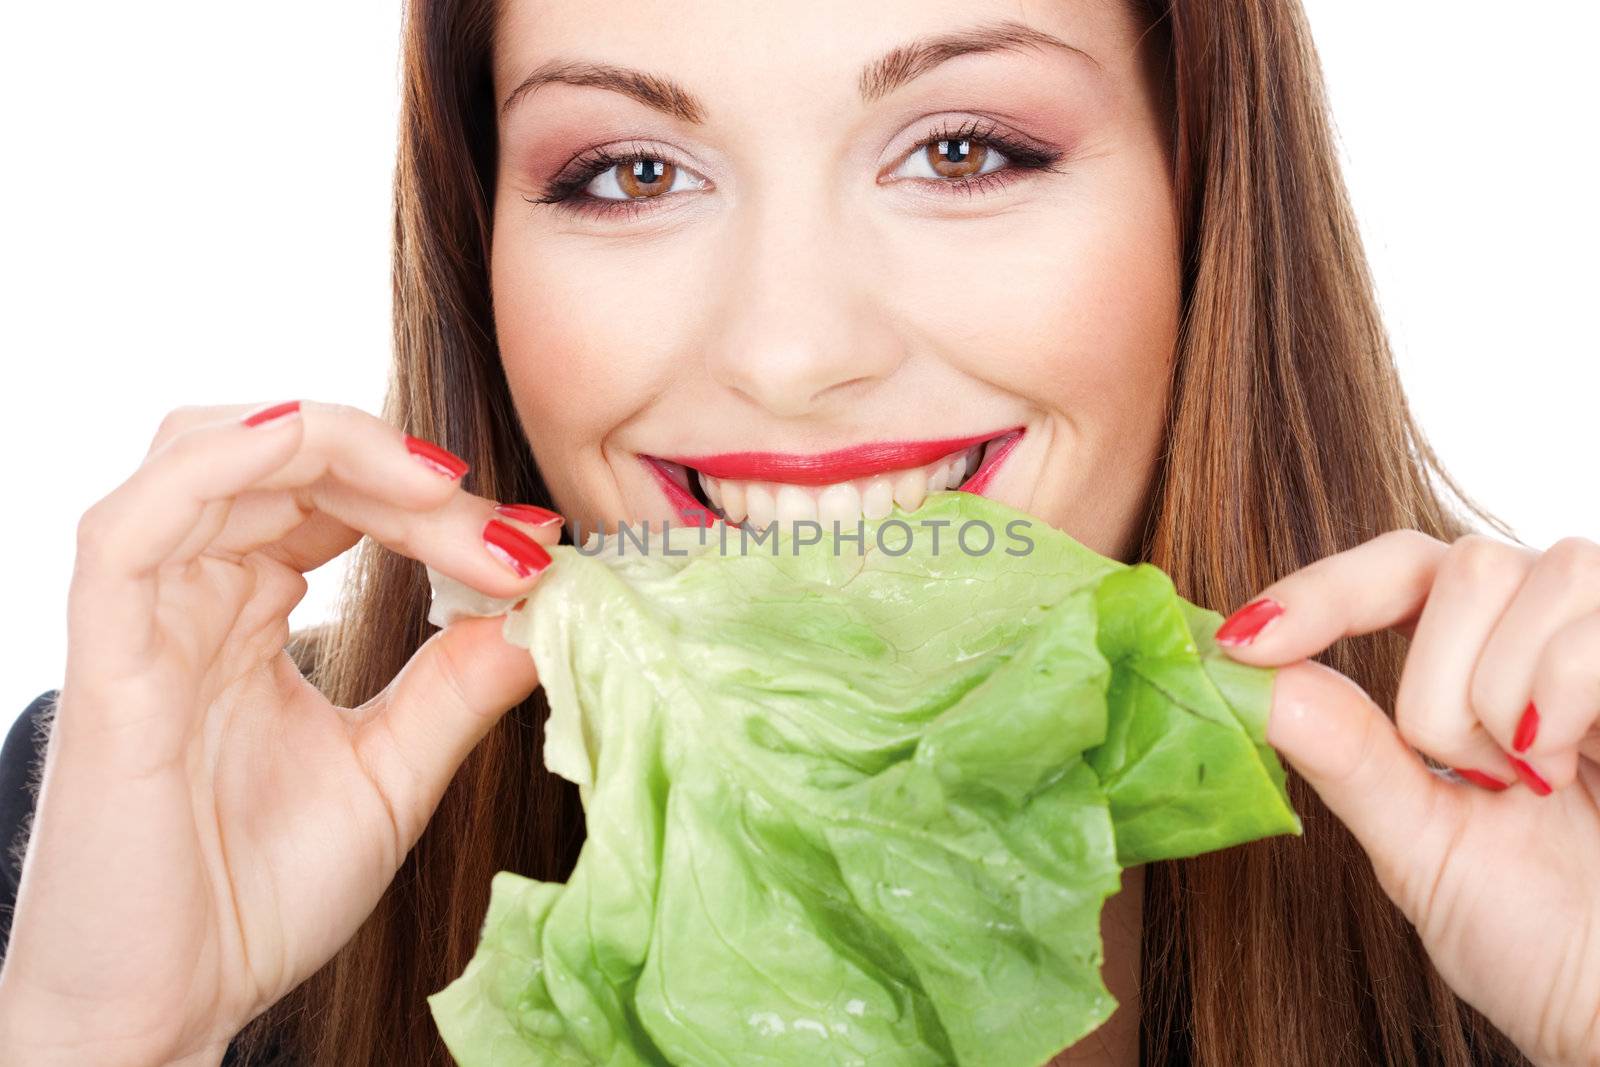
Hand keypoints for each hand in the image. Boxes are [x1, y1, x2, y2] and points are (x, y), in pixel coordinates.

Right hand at [0, 401, 561, 1065]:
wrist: (172, 1014)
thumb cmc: (255, 896)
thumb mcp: (392, 769)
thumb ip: (461, 681)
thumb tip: (550, 590)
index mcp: (244, 611)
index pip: (335, 495)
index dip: (434, 498)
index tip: (533, 545)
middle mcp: (188, 595)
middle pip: (285, 458)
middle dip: (403, 473)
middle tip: (503, 531)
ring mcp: (141, 618)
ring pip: (207, 453)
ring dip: (336, 447)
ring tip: (438, 490)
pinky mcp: (106, 657)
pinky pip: (132, 524)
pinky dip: (221, 464)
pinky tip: (307, 453)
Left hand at [1215, 530, 1599, 1066]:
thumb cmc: (1547, 938)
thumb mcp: (1423, 845)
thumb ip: (1346, 755)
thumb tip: (1245, 675)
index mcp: (1486, 660)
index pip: (1395, 570)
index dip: (1319, 592)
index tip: (1241, 643)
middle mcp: (1554, 629)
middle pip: (1459, 564)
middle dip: (1436, 687)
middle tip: (1478, 778)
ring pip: (1515, 572)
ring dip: (1498, 697)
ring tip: (1538, 782)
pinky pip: (1584, 635)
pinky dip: (1567, 697)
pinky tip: (1582, 769)